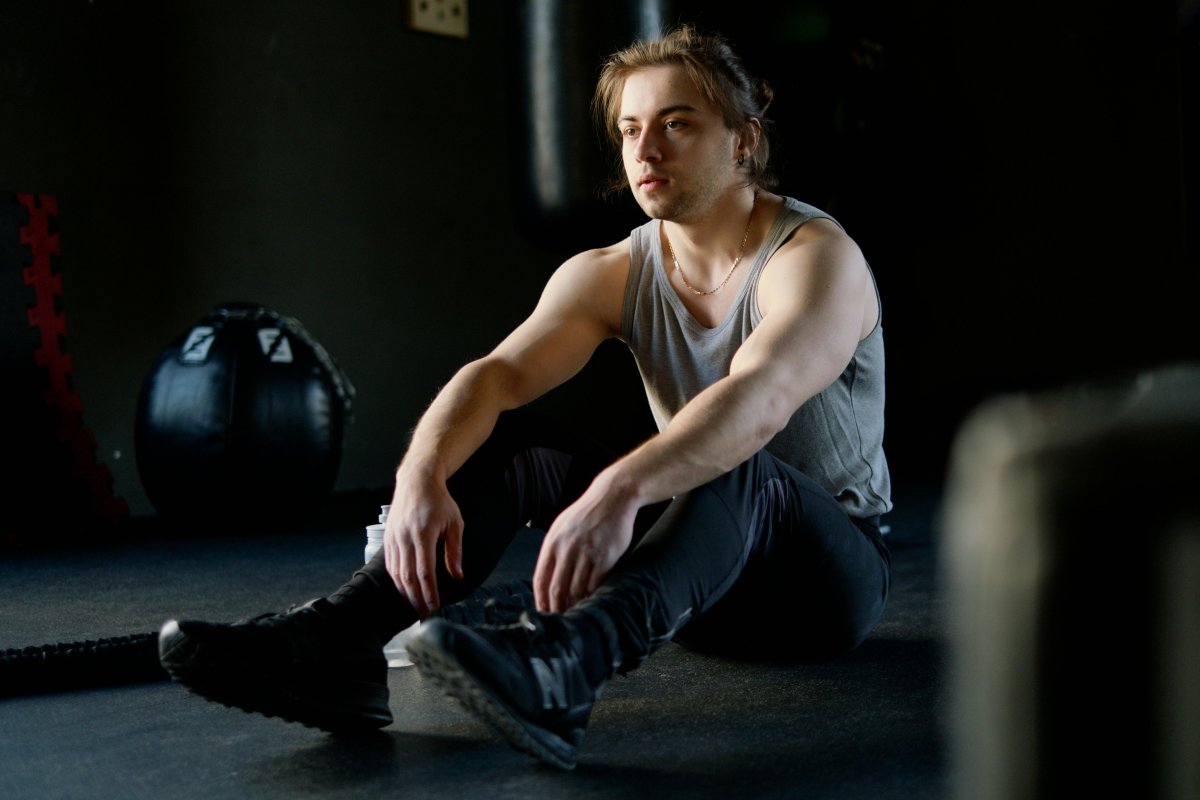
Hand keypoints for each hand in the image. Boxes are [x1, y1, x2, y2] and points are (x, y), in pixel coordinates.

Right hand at [384, 465, 464, 617]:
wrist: (416, 481)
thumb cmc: (440, 501)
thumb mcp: (455, 523)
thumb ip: (455, 551)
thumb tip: (458, 576)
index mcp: (423, 533)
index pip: (424, 571)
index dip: (428, 592)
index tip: (434, 606)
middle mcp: (405, 537)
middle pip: (408, 576)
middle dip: (416, 598)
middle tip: (424, 613)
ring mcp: (393, 537)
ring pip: (396, 573)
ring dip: (405, 592)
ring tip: (415, 605)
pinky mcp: (387, 537)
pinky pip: (390, 564)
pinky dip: (397, 580)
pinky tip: (404, 589)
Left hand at [533, 475, 638, 612]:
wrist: (613, 497)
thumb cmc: (587, 513)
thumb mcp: (562, 526)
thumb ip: (554, 550)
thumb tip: (547, 577)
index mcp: (552, 543)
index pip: (540, 579)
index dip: (541, 600)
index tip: (543, 613)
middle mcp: (566, 549)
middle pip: (557, 589)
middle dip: (557, 609)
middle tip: (560, 622)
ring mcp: (586, 553)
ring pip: (576, 589)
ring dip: (575, 605)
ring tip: (576, 616)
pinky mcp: (605, 557)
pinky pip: (596, 584)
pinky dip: (593, 596)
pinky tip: (592, 603)